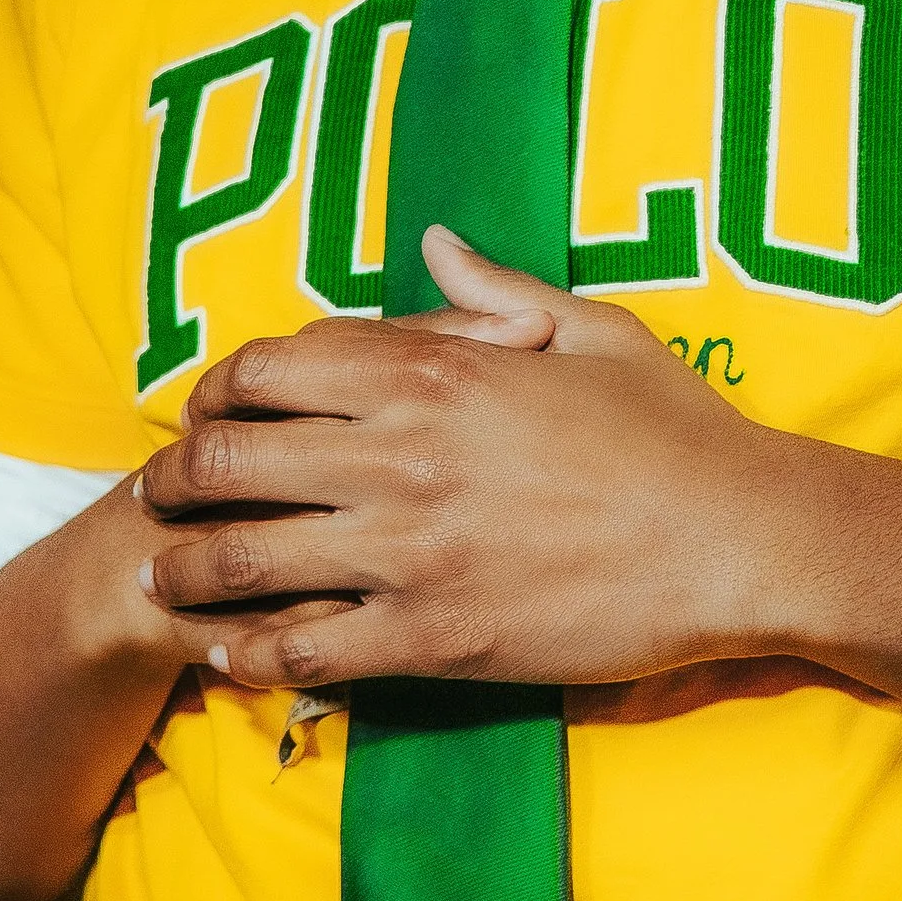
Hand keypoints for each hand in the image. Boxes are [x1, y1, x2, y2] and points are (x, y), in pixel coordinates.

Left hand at [133, 226, 820, 691]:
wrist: (743, 542)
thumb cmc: (677, 431)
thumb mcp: (592, 330)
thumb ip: (495, 290)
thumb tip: (430, 242)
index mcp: (438, 370)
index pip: (275, 367)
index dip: (220, 389)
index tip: (208, 411)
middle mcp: (406, 455)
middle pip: (233, 460)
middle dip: (177, 478)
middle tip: (158, 497)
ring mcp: (413, 551)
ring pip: (247, 560)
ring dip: (187, 572)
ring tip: (163, 580)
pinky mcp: (436, 637)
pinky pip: (306, 651)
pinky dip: (251, 656)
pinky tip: (230, 658)